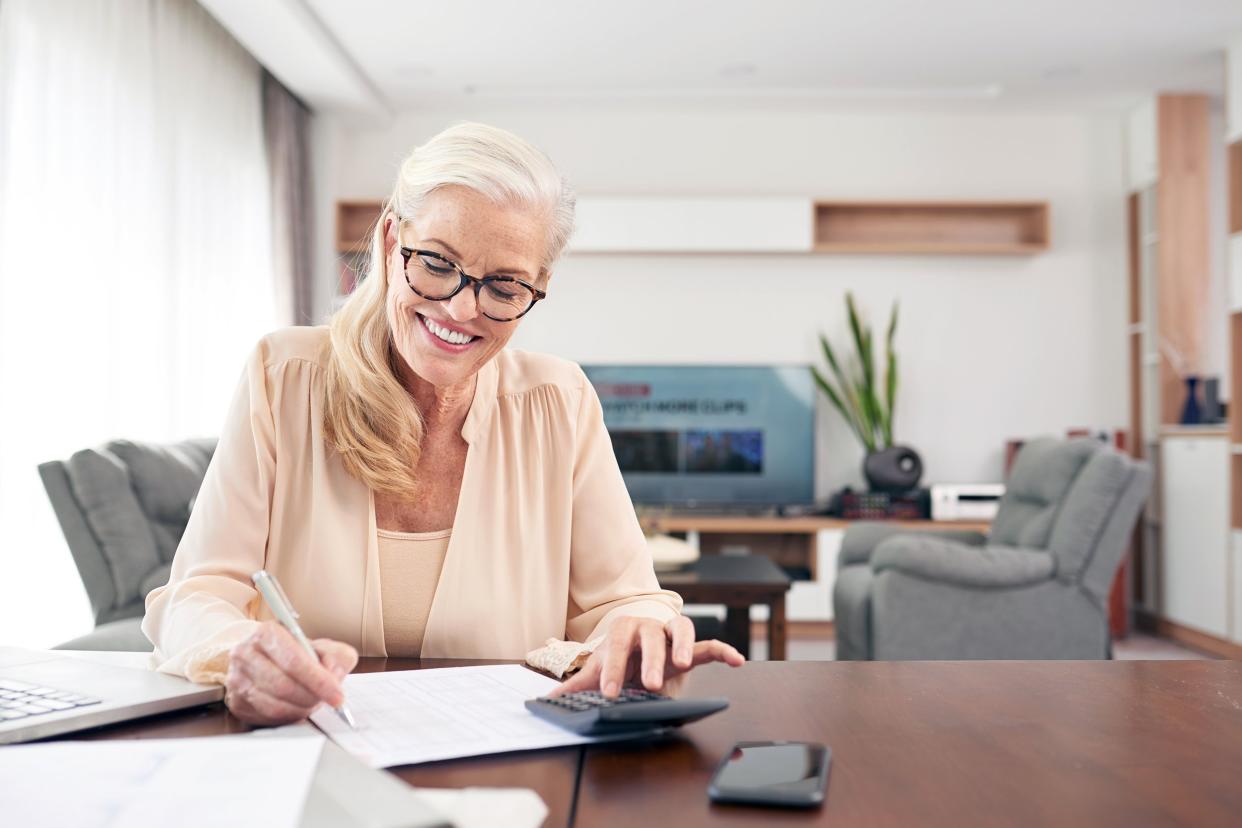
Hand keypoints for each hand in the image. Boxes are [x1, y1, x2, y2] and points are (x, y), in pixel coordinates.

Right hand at [224, 621, 358, 725]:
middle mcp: (245, 653)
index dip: (318, 681)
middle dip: (311, 697)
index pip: (293, 661)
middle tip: (328, 701)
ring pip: (273, 705)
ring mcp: (236, 679)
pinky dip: (288, 716)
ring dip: (301, 709)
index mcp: (266, 633)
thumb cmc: (297, 652)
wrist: (268, 659)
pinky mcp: (236, 701)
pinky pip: (265, 717)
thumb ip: (337, 656)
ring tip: (314, 703)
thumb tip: (333, 674)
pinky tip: (298, 708)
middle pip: (282, 685)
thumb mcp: (323, 647)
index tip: (337, 695)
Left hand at [550, 616, 743, 698]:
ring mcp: (672, 635)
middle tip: (650, 684)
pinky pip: (710, 644)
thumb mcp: (598, 671)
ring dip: (684, 645)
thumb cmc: (619, 658)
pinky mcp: (692, 646)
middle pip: (651, 636)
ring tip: (684, 665)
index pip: (617, 645)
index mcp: (623, 632)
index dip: (614, 667)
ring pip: (682, 630)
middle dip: (650, 659)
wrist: (638, 647)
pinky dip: (724, 650)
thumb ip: (577, 685)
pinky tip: (737, 661)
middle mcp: (649, 627)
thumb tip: (547, 699)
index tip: (611, 692)